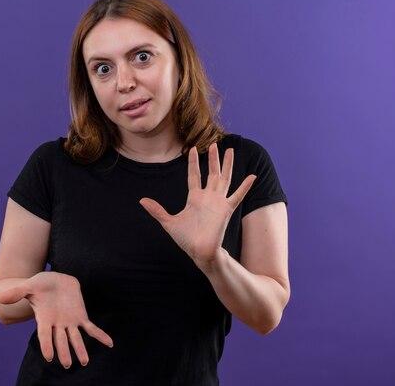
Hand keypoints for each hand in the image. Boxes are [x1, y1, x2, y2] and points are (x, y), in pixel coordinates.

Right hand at [0, 271, 112, 367]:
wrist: (55, 280)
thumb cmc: (40, 284)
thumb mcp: (29, 286)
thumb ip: (17, 292)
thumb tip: (0, 299)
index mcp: (44, 319)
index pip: (45, 335)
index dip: (47, 345)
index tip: (49, 357)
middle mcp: (57, 324)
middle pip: (61, 341)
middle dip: (64, 352)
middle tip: (68, 365)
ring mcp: (70, 322)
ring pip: (75, 339)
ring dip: (80, 349)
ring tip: (83, 362)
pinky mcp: (80, 317)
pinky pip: (91, 329)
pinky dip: (100, 336)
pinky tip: (110, 344)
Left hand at [140, 144, 255, 265]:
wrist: (198, 251)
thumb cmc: (185, 239)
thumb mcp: (168, 222)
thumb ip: (157, 210)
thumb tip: (141, 201)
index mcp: (194, 198)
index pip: (194, 175)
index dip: (194, 162)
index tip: (194, 148)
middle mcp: (207, 197)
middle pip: (211, 173)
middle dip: (213, 159)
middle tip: (214, 143)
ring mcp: (218, 202)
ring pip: (224, 178)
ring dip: (227, 165)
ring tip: (231, 151)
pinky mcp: (226, 210)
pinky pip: (237, 196)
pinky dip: (245, 187)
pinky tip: (252, 176)